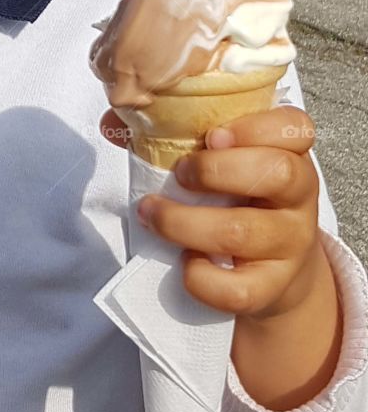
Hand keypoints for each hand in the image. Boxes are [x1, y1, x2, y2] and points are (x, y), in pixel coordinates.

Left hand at [101, 105, 324, 319]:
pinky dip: (201, 278)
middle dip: (215, 170)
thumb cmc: (235, 198)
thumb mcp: (221, 161)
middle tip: (181, 174)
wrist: (272, 270)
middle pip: (278, 173)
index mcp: (288, 152)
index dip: (255, 127)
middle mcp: (298, 196)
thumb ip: (172, 133)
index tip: (212, 135)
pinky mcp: (272, 288)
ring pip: (243, 232)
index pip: (295, 128)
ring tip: (153, 214)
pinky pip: (237, 290)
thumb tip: (113, 121)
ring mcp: (290, 244)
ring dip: (183, 223)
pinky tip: (186, 262)